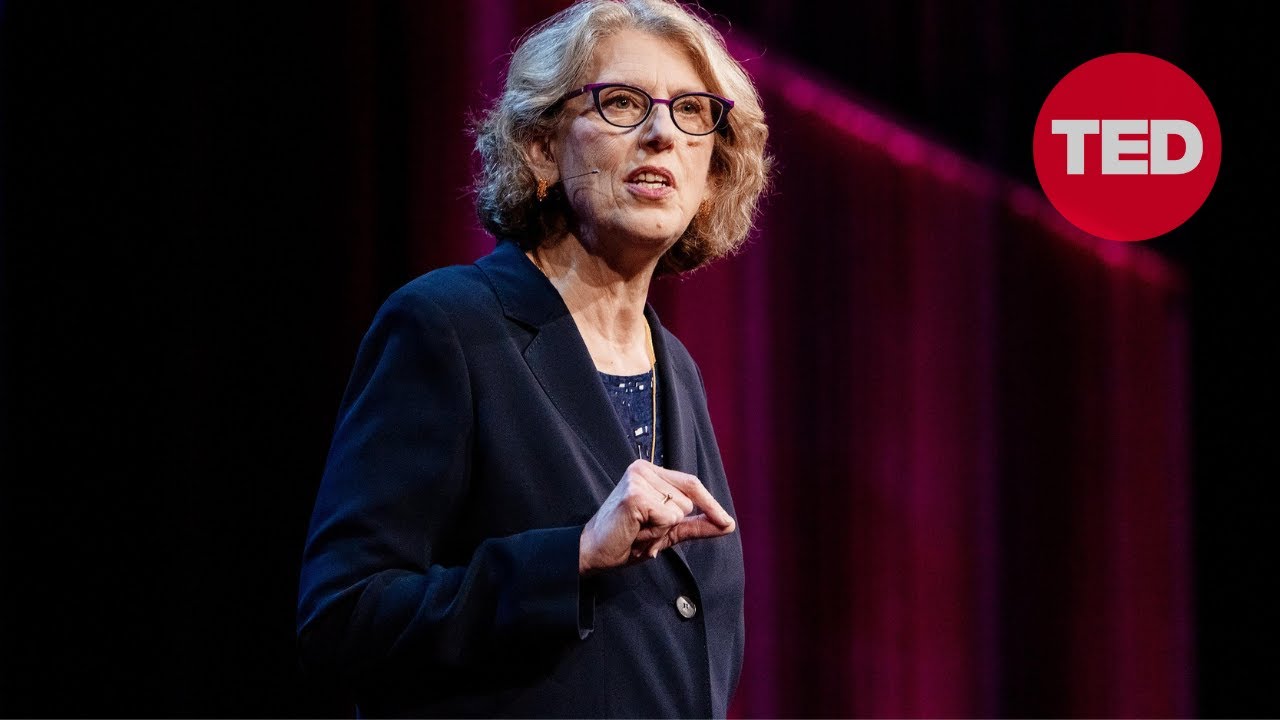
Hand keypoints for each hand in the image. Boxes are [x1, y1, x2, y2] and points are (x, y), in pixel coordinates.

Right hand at [578, 459, 735, 574]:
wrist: (593, 554)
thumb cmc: (626, 540)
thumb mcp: (666, 531)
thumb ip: (695, 525)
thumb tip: (728, 524)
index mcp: (650, 472)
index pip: (691, 483)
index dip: (710, 504)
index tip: (727, 523)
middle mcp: (643, 469)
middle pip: (688, 501)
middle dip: (671, 525)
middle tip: (643, 530)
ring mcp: (637, 480)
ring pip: (679, 511)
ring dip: (661, 531)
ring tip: (637, 531)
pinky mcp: (634, 496)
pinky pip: (668, 519)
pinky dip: (655, 533)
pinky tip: (634, 533)